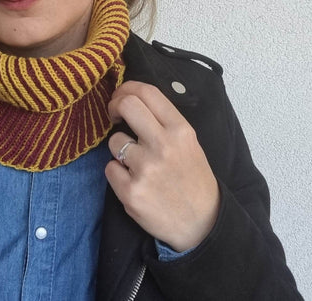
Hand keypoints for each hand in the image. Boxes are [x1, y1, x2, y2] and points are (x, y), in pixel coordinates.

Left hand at [106, 81, 220, 252]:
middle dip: (113, 106)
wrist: (202, 223)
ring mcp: (146, 169)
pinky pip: (110, 168)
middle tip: (113, 115)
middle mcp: (163, 145)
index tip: (120, 96)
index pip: (147, 92)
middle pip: (126, 105)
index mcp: (180, 130)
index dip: (126, 88)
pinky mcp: (131, 192)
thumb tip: (131, 99)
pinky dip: (117, 174)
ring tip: (136, 162)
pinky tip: (133, 181)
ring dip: (119, 149)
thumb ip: (164, 121)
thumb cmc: (192, 178)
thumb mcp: (188, 142)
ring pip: (114, 141)